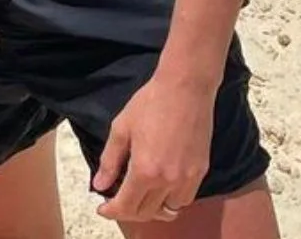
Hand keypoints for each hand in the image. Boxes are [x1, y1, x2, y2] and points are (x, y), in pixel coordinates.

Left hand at [91, 71, 216, 222]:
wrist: (185, 88)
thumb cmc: (150, 102)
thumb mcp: (121, 129)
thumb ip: (110, 161)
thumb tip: (99, 184)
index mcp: (144, 170)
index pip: (126, 206)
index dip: (111, 211)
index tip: (103, 208)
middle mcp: (167, 180)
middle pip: (146, 212)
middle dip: (128, 211)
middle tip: (117, 201)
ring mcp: (187, 177)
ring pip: (168, 210)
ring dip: (151, 209)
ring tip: (140, 197)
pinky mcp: (200, 170)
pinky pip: (185, 198)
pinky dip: (171, 200)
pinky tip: (161, 188)